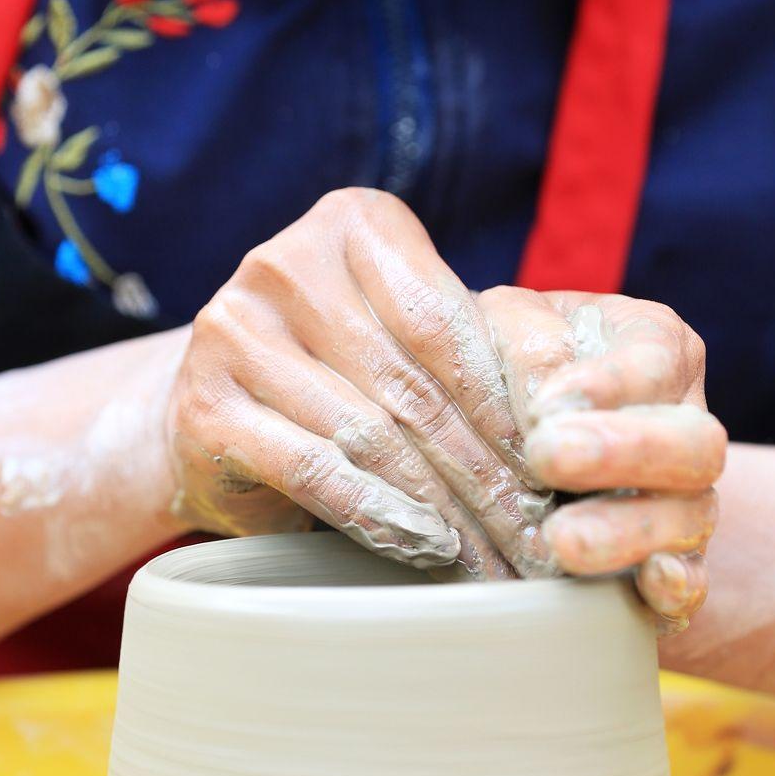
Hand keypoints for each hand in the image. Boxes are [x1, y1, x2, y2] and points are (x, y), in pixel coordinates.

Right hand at [165, 189, 556, 579]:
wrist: (215, 410)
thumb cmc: (345, 372)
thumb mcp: (410, 339)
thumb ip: (475, 353)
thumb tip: (571, 424)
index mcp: (352, 223)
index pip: (446, 320)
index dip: (507, 399)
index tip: (558, 460)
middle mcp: (284, 264)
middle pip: (412, 382)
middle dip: (485, 466)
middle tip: (537, 526)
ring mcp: (232, 333)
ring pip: (369, 433)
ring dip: (444, 505)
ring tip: (495, 551)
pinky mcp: (203, 407)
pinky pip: (314, 470)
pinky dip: (379, 515)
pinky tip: (426, 546)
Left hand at [492, 289, 725, 631]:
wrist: (523, 426)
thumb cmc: (513, 359)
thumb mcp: (509, 325)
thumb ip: (524, 343)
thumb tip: (541, 400)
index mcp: (656, 347)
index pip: (652, 361)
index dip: (608, 384)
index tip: (546, 405)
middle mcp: (684, 421)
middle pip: (695, 442)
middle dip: (627, 454)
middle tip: (548, 457)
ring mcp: (685, 496)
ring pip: (692, 517)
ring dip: (629, 531)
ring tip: (562, 541)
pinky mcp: (671, 560)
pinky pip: (691, 580)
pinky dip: (674, 588)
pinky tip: (647, 586)